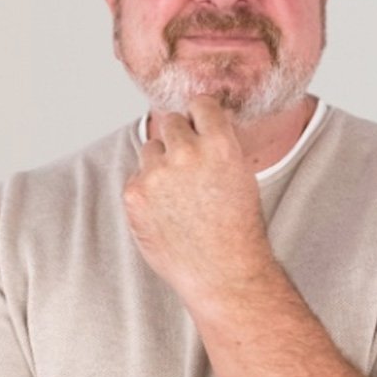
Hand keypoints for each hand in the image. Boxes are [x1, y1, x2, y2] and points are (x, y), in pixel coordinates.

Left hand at [123, 96, 275, 300]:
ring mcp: (156, 173)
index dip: (200, 116)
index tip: (199, 127)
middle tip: (189, 168)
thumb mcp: (241, 175)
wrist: (223, 272)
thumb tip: (195, 122)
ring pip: (150, 149)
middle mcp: (186, 152)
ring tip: (180, 197)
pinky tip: (166, 213)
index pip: (200, 103)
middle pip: (170, 122)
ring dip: (160, 164)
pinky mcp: (134, 194)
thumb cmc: (238, 228)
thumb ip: (217, 145)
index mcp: (220, 143)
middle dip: (178, 139)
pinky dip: (147, 192)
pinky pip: (137, 178)